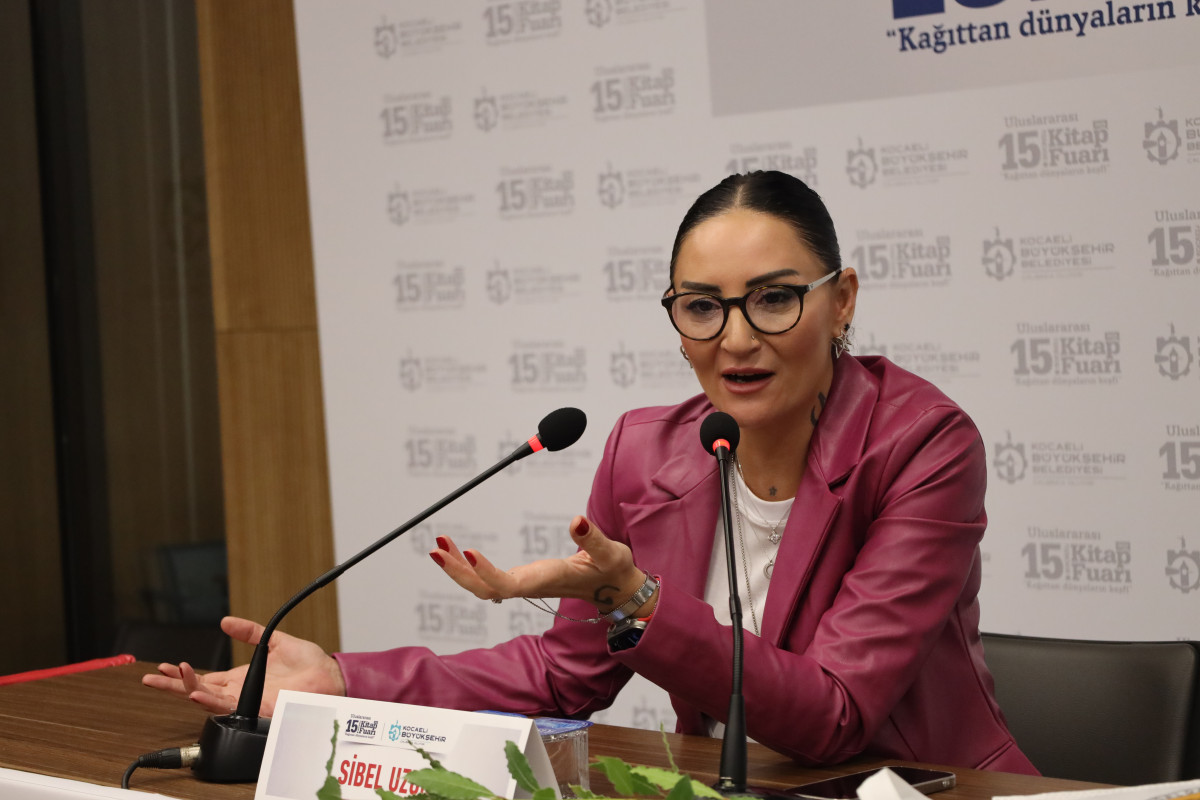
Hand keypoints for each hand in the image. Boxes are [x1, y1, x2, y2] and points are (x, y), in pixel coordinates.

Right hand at [141, 616, 345, 716]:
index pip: (204, 677)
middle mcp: (240, 691)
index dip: (184, 674)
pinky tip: (196, 693)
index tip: (166, 666)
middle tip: (151, 678)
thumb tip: (225, 621)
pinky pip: (228, 707)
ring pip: (208, 698)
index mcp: (241, 677)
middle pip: (198, 690)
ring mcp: (247, 701)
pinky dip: (210, 700)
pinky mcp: (257, 708)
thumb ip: (249, 631)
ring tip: (172, 676)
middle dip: (173, 685)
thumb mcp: (273, 640)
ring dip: (187, 688)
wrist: (329, 675)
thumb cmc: (308, 663)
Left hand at [429, 515, 656, 616]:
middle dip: (457, 572)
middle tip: (435, 547)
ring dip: (457, 569)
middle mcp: (530, 586)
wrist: (616, 591)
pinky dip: (468, 566)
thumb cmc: (613, 572)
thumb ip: (593, 539)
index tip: (467, 551)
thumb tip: (576, 520)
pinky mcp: (523, 580)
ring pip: (482, 587)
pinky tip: (456, 551)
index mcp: (546, 581)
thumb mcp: (610, 553)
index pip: (508, 584)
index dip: (485, 572)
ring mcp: (524, 585)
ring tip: (438, 545)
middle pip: (484, 589)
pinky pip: (488, 579)